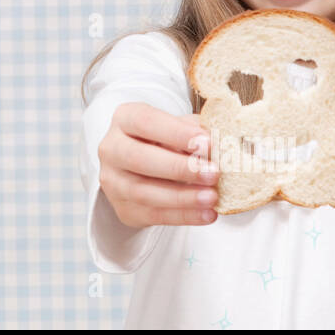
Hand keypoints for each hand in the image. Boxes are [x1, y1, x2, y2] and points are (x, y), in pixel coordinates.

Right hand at [97, 103, 220, 227]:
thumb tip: (223, 140)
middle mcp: (111, 149)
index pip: (145, 122)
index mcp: (124, 119)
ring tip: (212, 197)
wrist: (138, 167)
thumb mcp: (175, 126)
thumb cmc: (161, 140)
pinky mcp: (123, 208)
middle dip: (179, 167)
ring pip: (144, 192)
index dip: (176, 132)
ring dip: (182, 197)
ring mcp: (113, 181)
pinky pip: (153, 215)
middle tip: (212, 173)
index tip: (207, 142)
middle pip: (139, 158)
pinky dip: (183, 216)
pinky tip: (206, 214)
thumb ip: (194, 130)